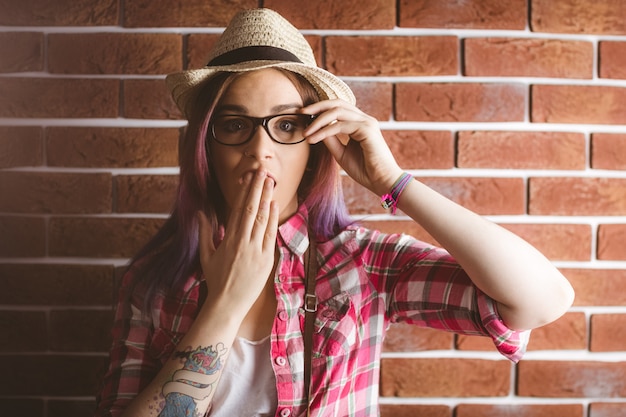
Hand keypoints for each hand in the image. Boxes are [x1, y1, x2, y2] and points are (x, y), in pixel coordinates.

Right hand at [197, 169, 278, 314]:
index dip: (243, 192)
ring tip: (270, 182)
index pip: (237, 210)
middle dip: (257, 189)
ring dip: (266, 199)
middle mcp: (242, 242)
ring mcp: (256, 251)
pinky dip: (272, 219)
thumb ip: (205, 232)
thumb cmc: (216, 280)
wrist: (227, 304)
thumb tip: (201, 213)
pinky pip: (270, 235)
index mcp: (228, 240)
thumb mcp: (206, 255)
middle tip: (262, 172)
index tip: (248, 178)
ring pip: (262, 219)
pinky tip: (274, 205)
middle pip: (251, 210)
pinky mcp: (266, 260)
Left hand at [302, 100, 403, 195]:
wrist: (382, 182)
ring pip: (337, 112)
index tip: (304, 116)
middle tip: (301, 112)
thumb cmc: (365, 170)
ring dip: (318, 120)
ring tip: (306, 132)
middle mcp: (364, 119)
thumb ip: (331, 140)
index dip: (320, 109)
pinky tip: (314, 139)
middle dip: (317, 106)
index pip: (338, 108)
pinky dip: (325, 131)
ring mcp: (367, 122)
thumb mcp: (341, 153)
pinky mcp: (367, 129)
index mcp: (359, 123)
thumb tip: (316, 129)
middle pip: (337, 103)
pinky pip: (340, 125)